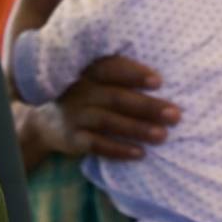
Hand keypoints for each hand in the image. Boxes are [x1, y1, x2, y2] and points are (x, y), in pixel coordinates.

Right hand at [22, 54, 176, 162]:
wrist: (46, 120)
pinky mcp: (73, 138)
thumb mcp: (96, 79)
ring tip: (163, 135)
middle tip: (175, 115)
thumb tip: (167, 80)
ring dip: (137, 129)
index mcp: (89, 71)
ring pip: (108, 121)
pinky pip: (97, 145)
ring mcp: (75, 115)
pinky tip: (140, 153)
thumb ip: (120, 76)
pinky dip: (118, 149)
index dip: (134, 74)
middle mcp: (80, 91)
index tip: (159, 81)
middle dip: (148, 106)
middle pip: (116, 97)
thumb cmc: (87, 95)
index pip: (111, 68)